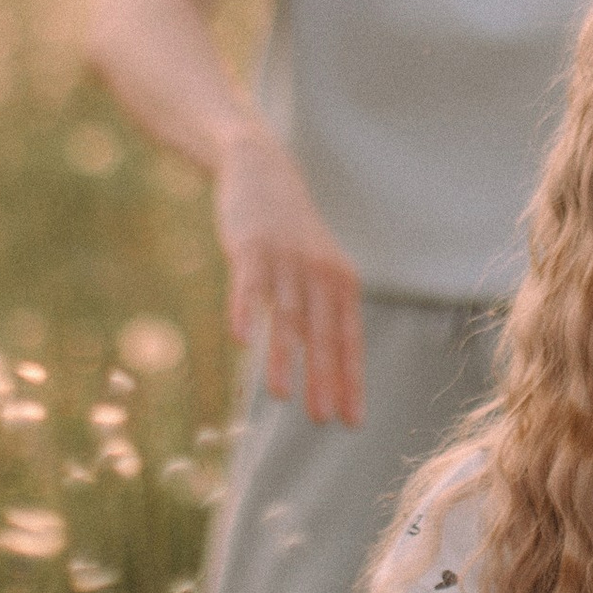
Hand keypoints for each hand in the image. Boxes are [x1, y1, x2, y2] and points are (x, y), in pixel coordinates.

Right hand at [213, 133, 366, 426]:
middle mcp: (319, 273)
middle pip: (322, 334)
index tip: (351, 421)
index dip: (350, 381)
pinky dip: (245, 311)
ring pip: (286, 316)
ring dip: (284, 357)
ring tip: (281, 397)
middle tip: (322, 419)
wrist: (264, 172)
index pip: (348, 340)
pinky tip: (241, 340)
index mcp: (340, 283)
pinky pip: (249, 285)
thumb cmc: (291, 234)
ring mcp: (286, 260)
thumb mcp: (316, 270)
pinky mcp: (252, 247)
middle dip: (323, 379)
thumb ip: (321, 314)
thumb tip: (330, 368)